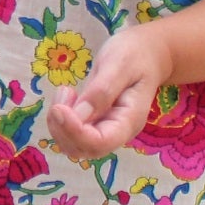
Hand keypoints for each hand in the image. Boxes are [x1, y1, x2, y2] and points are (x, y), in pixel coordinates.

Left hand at [46, 23, 172, 162]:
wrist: (146, 54)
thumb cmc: (135, 56)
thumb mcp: (120, 65)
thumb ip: (102, 91)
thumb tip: (79, 116)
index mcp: (129, 121)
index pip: (100, 142)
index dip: (74, 131)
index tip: (60, 108)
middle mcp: (117, 132)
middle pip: (84, 149)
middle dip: (63, 128)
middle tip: (64, 92)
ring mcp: (104, 129)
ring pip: (73, 145)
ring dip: (58, 124)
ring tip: (66, 91)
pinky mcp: (93, 123)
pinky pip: (71, 134)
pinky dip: (60, 119)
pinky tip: (67, 95)